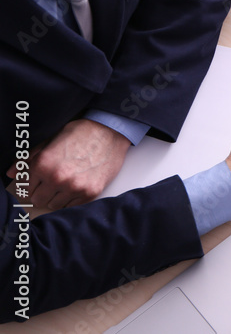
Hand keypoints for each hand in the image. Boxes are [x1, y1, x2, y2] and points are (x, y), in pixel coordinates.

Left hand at [8, 119, 130, 208]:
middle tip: (52, 182)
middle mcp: (57, 178)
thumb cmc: (82, 133)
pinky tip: (76, 185)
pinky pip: (72, 206)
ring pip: (54, 205)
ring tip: (66, 183)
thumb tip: (11, 172)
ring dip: (57, 196)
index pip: (25, 187)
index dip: (31, 183)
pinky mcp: (90, 193)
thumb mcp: (52, 140)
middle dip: (43, 192)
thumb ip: (29, 157)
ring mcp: (74, 187)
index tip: (38, 181)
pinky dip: (72, 198)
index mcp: (43, 164)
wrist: (111, 132)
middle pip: (38, 199)